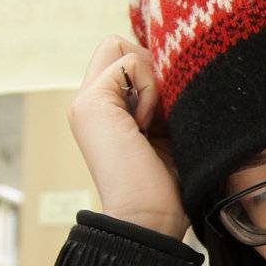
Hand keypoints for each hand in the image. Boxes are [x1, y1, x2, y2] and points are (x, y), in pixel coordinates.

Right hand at [66, 35, 189, 239]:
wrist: (150, 221)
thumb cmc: (170, 188)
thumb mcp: (170, 132)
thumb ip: (163, 98)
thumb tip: (179, 61)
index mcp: (107, 110)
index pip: (125, 55)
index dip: (154, 69)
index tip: (170, 110)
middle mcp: (91, 102)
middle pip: (120, 45)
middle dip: (152, 68)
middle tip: (164, 113)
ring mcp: (86, 102)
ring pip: (121, 46)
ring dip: (152, 79)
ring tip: (156, 122)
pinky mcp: (91, 104)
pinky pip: (129, 62)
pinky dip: (150, 89)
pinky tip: (148, 125)